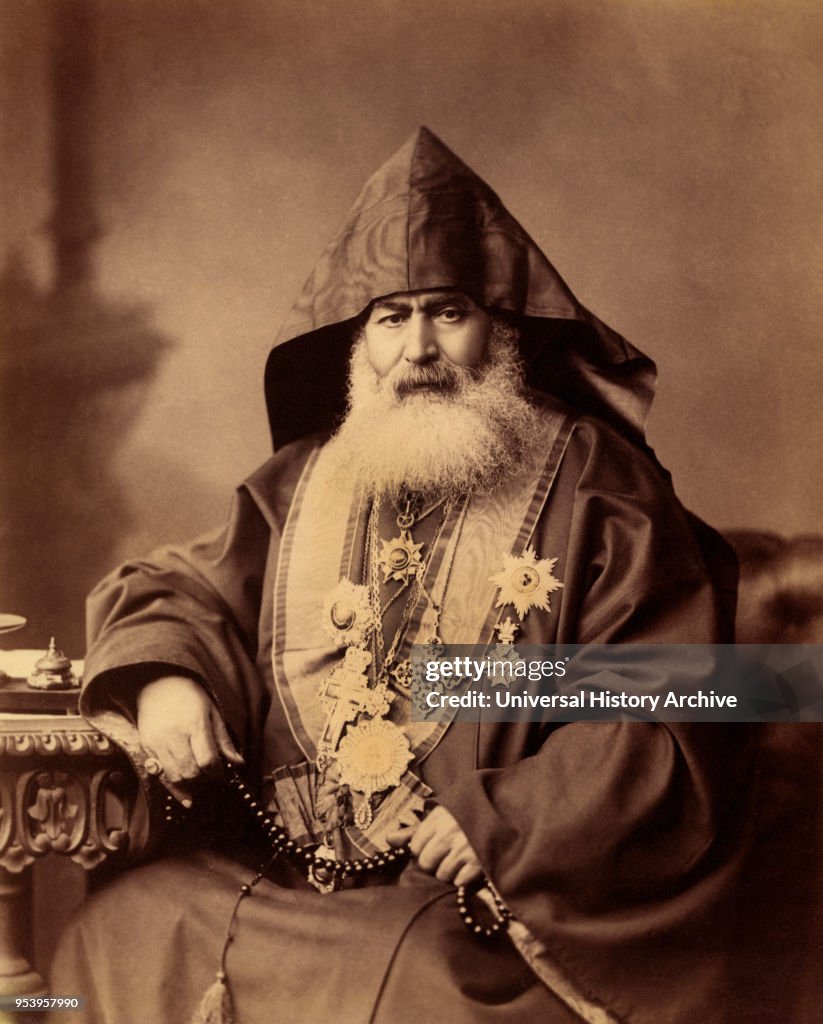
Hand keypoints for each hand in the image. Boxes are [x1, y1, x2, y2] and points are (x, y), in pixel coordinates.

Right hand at [136, 675, 243, 806]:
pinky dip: (173, 789)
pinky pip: (160, 775)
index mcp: (195, 724)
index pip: (207, 759)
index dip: (218, 773)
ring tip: (200, 784)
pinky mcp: (146, 747)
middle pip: (191, 771)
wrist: (158, 685)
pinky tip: (185, 798)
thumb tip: (238, 763)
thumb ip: (224, 740)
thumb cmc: (189, 697)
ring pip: (175, 776)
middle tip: (213, 779)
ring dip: (190, 785)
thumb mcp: (212, 712)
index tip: (224, 776)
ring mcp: (157, 742)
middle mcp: (174, 735)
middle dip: (205, 780)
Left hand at [387, 805, 483, 886]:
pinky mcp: (478, 863)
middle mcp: (449, 833)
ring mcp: (464, 848)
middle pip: (426, 863)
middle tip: (446, 855)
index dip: (424, 849)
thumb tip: (388, 839)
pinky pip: (459, 882)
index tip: (435, 845)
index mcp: (439, 818)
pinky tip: (469, 867)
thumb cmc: (465, 818)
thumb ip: (414, 830)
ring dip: (449, 871)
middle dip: (434, 863)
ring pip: (442, 874)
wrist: (502, 812)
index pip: (416, 847)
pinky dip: (463, 878)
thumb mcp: (441, 817)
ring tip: (459, 860)